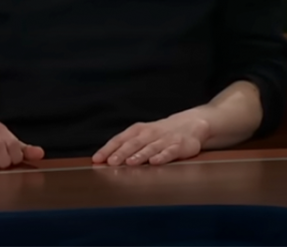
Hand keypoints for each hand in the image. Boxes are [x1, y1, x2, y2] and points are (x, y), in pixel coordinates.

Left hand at [92, 109, 210, 166]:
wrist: (189, 124)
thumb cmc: (159, 133)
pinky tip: (154, 162)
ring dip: (139, 155)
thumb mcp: (141, 135)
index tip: (97, 159)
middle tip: (111, 162)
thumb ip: (125, 146)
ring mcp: (164, 139)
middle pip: (133, 143)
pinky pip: (170, 151)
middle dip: (121, 153)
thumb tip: (104, 159)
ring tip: (130, 162)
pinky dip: (162, 156)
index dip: (107, 149)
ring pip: (150, 147)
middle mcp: (149, 133)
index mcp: (137, 131)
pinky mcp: (179, 146)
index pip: (119, 139)